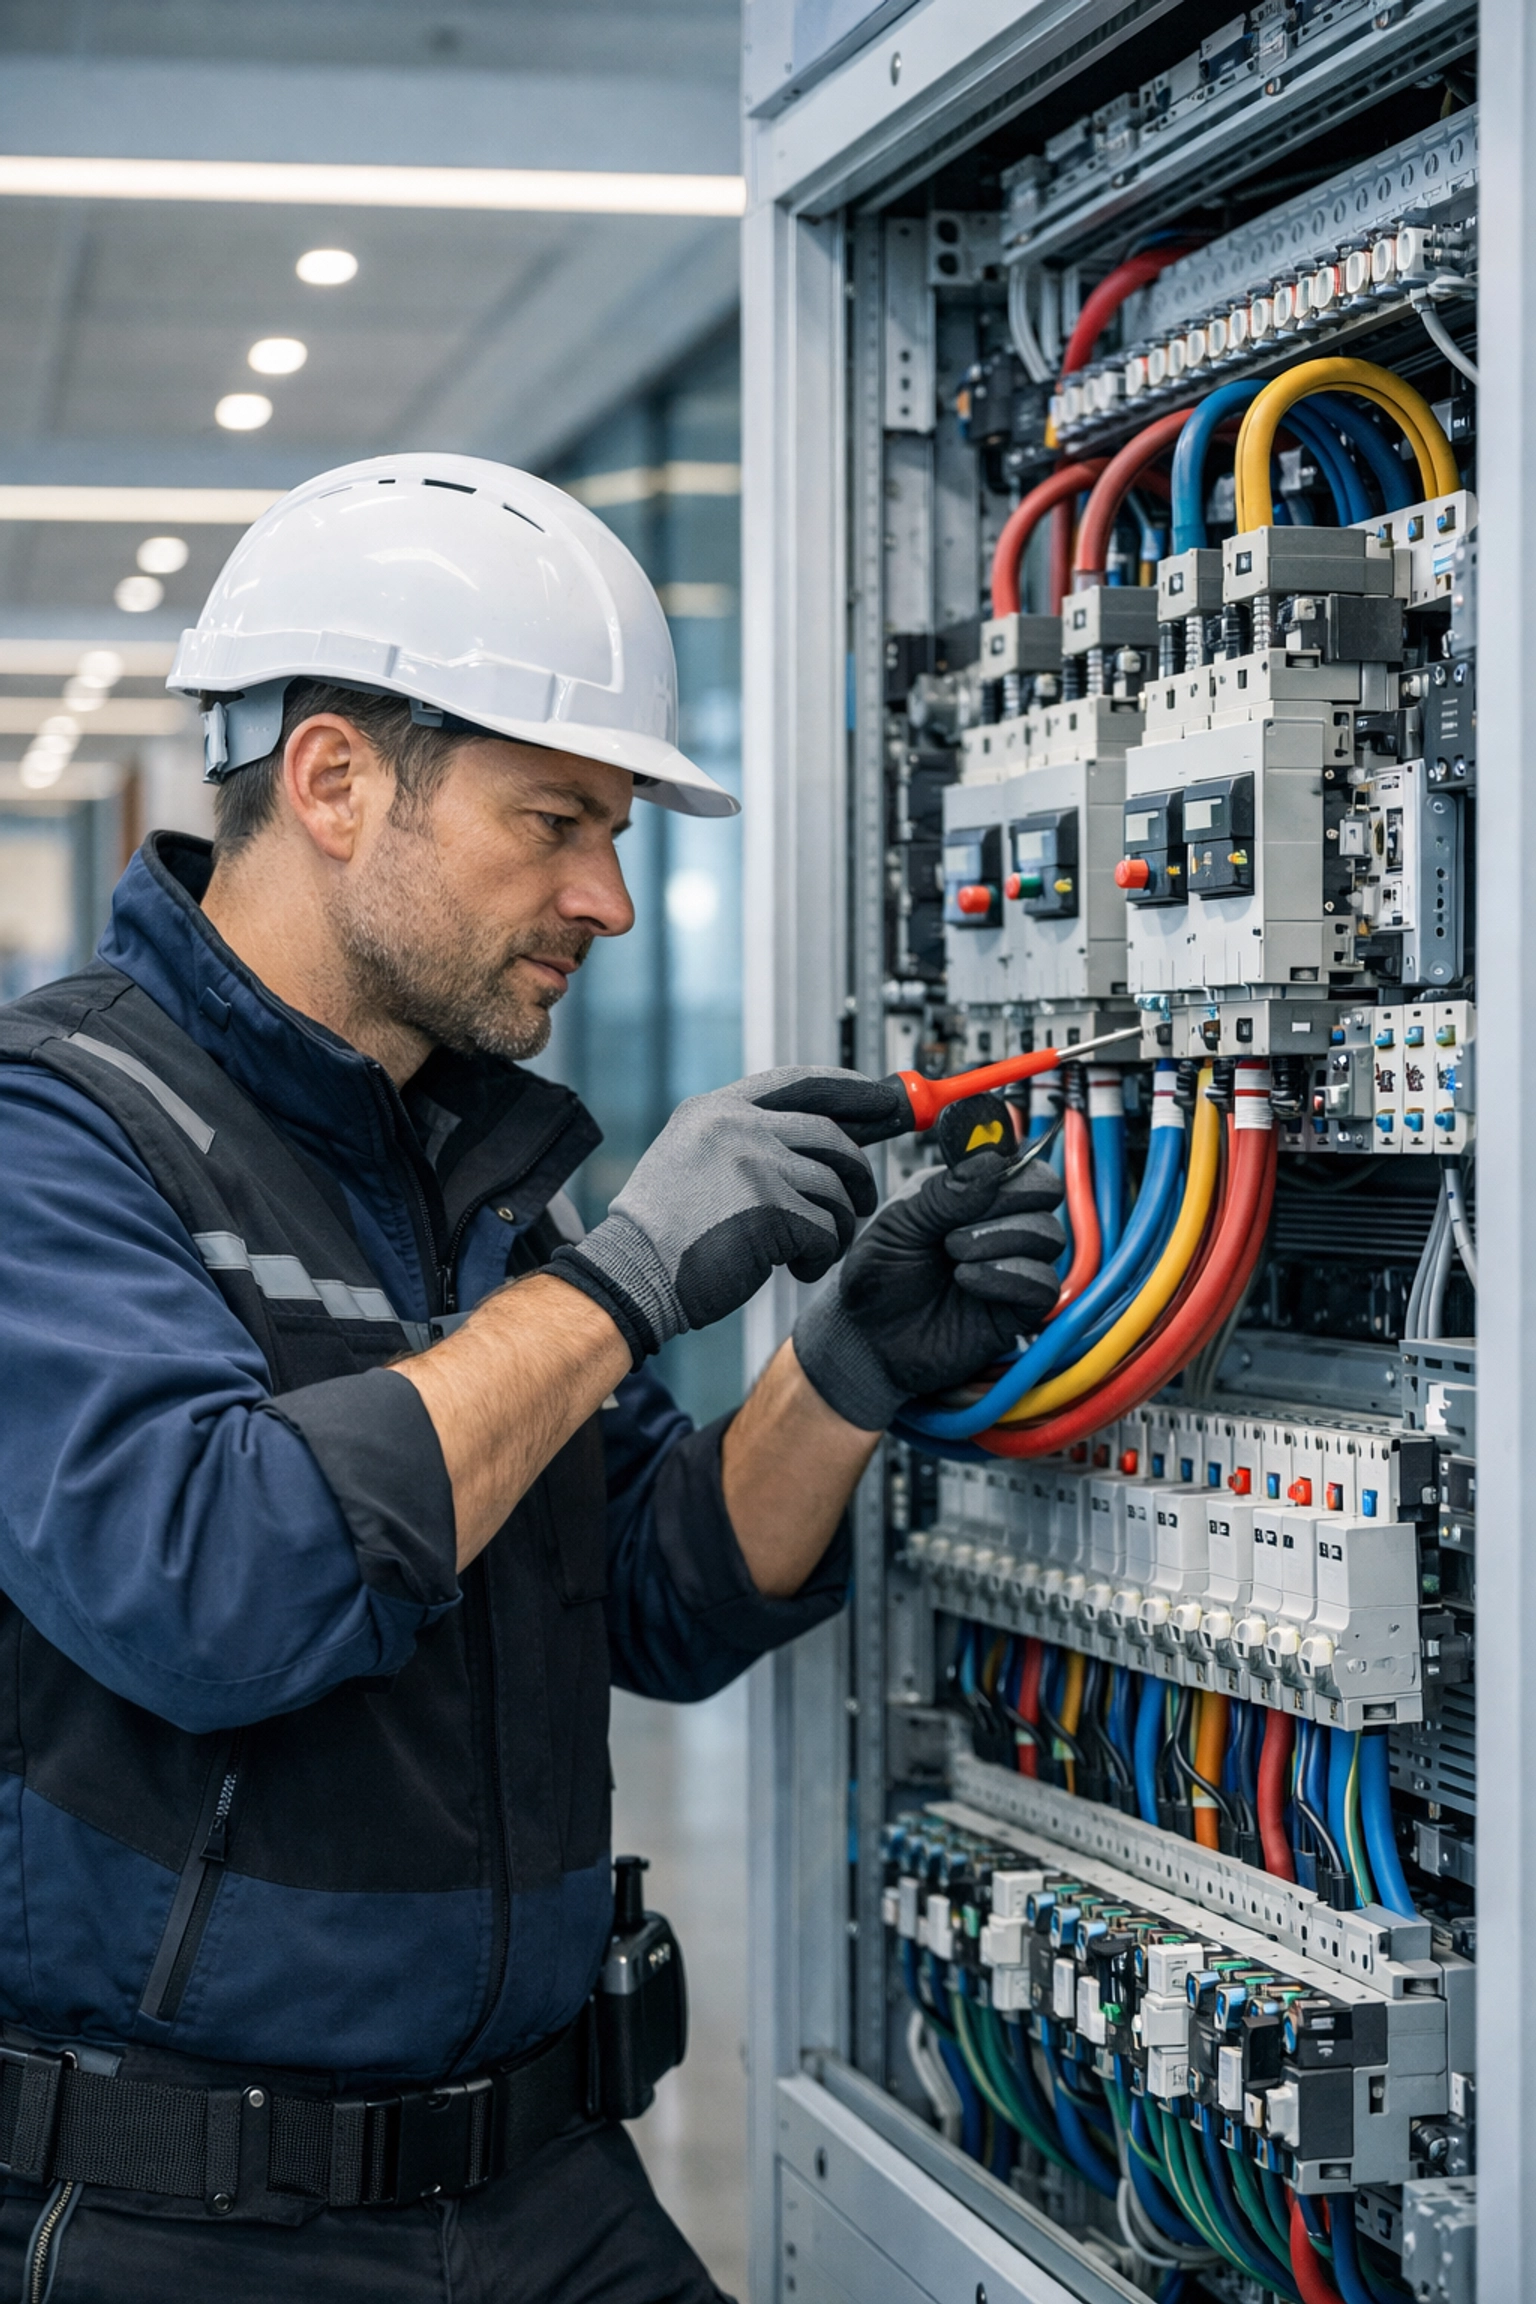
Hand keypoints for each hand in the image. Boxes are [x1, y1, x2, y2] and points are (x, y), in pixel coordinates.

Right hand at [547, 1066, 904, 1360]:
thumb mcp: (691, 1159)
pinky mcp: (770, 1210)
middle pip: (831, 1134)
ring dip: (837, 1224)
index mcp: (715, 1109)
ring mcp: (754, 1164)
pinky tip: (796, 1268)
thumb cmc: (664, 1231)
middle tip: (863, 1199)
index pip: (800, 1082)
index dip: (849, 1089)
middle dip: (858, 1170)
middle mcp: (736, 1126)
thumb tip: (823, 1136)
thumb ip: (744, 1140)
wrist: (631, 1274)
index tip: (881, 1099)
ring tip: (814, 1249)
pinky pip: (824, 1229)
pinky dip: (821, 1255)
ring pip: (834, 1187)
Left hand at [791, 1146, 1064, 1430]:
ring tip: (954, 1256)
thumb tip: (992, 1163)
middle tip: (956, 1226)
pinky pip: (1045, 1284)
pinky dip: (1009, 1276)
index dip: (1007, 1167)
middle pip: (1045, 1192)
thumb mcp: (897, 1224)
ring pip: (1048, 1235)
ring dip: (1000, 1239)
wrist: (867, 1338)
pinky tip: (969, 1281)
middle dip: (1006, 1201)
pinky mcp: (1020, 1309)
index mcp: (972, 1194)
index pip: (1021, 1163)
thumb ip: (941, 1193)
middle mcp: (1001, 1224)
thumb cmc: (878, 1277)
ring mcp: (1014, 1265)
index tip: (976, 1180)